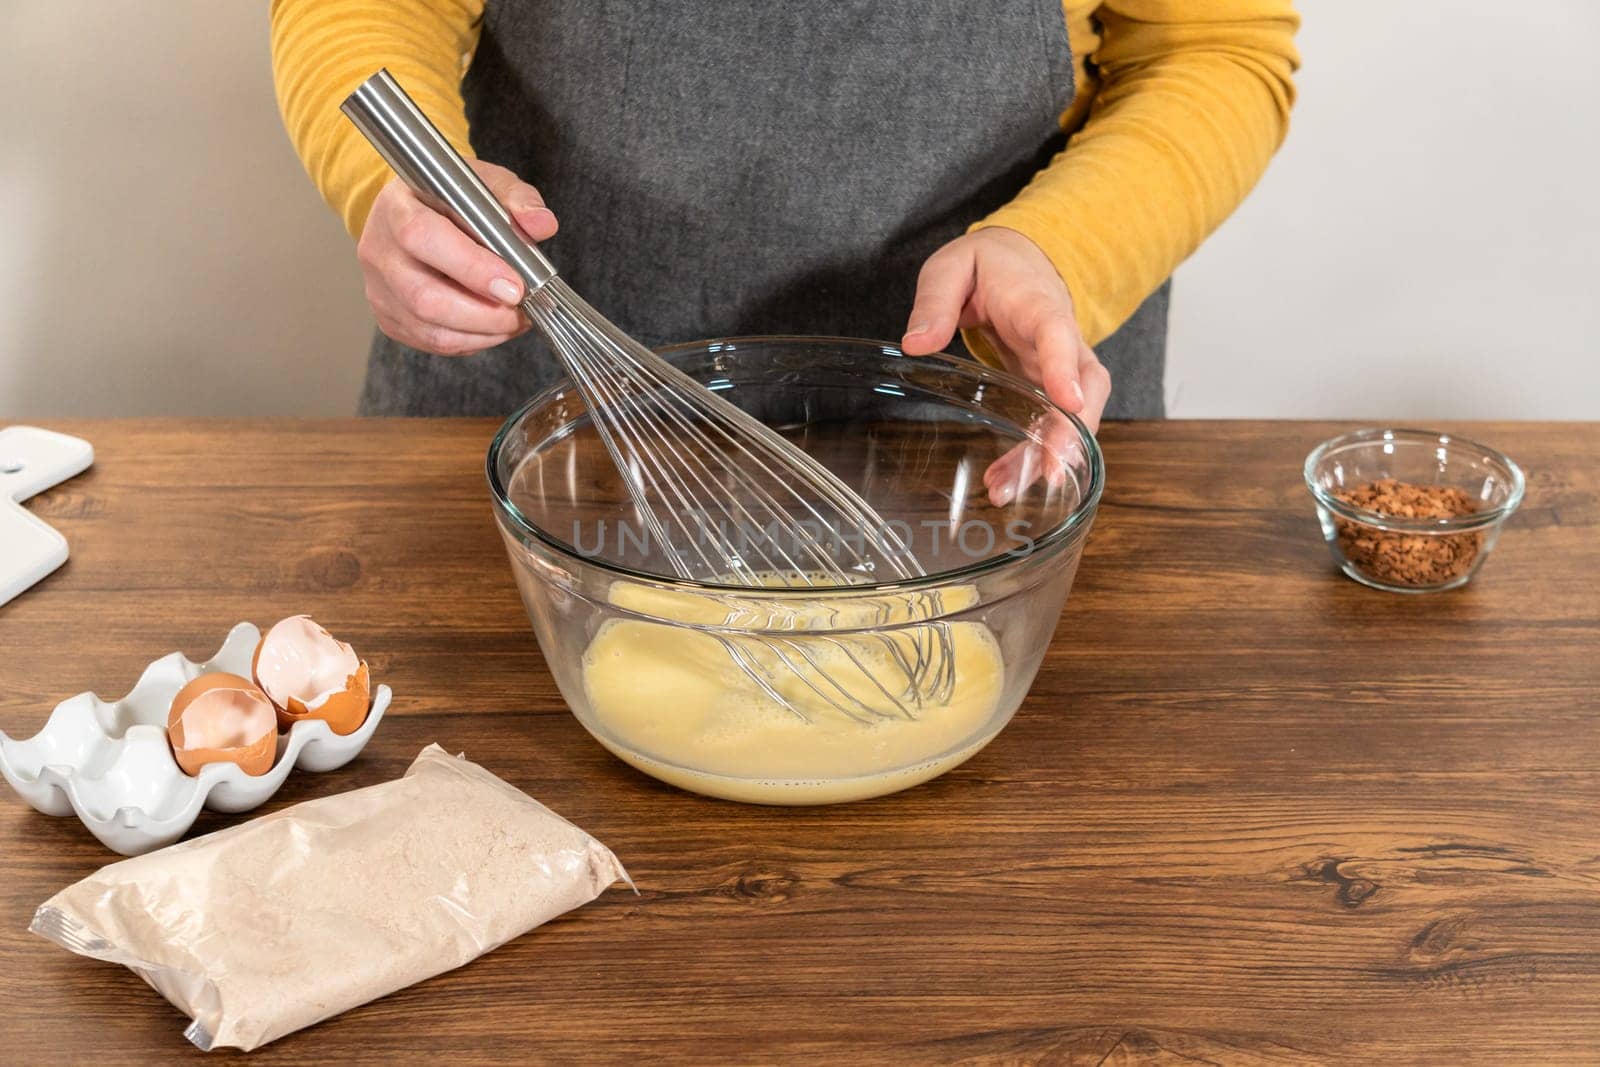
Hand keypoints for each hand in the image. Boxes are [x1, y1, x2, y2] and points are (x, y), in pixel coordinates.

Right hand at [358, 159, 557, 355]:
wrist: (417, 214)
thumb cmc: (451, 200)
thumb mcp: (485, 185)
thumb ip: (516, 199)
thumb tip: (542, 223)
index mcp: (397, 207)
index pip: (424, 238)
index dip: (472, 268)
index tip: (514, 287)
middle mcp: (379, 250)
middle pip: (424, 298)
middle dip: (484, 314)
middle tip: (521, 311)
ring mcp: (379, 289)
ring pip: (430, 330)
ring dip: (483, 333)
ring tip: (514, 320)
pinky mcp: (388, 317)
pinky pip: (432, 342)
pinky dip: (471, 341)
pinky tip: (492, 327)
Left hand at [901, 227, 1108, 504]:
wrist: (1019, 261)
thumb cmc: (987, 265)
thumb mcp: (952, 266)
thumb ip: (936, 301)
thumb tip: (915, 343)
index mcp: (1038, 303)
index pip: (1058, 334)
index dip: (1063, 368)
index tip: (1068, 401)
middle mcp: (1062, 339)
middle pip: (1085, 386)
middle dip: (1073, 431)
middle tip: (1052, 471)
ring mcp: (1061, 367)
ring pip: (1073, 415)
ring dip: (1047, 455)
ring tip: (1006, 489)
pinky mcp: (1050, 388)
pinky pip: (1052, 424)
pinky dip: (1032, 456)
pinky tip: (1005, 482)